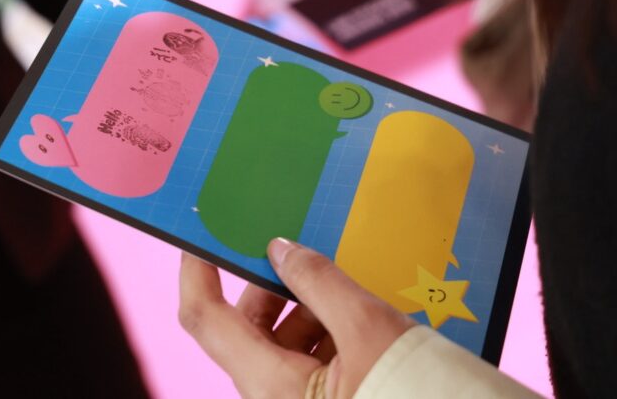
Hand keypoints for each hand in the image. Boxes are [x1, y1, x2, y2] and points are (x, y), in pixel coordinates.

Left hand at [179, 239, 413, 398]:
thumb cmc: (420, 397)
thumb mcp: (369, 328)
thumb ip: (319, 282)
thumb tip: (282, 249)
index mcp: (270, 388)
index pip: (205, 318)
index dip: (196, 272)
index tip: (198, 234)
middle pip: (250, 329)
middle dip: (276, 287)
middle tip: (304, 253)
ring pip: (283, 344)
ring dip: (310, 310)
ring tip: (350, 290)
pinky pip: (309, 363)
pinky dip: (329, 334)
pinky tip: (364, 319)